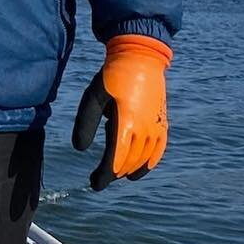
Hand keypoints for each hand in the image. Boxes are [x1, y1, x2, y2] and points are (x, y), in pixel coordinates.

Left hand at [72, 34, 171, 190]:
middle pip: (129, 162)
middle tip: (98, 179)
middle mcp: (144, 128)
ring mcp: (157, 126)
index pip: (115, 160)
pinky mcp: (163, 123)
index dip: (104, 176)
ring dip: (129, 170)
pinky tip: (140, 169)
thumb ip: (86, 124)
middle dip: (113, 174)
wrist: (140, 59)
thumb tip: (80, 149)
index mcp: (126, 123)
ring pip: (144, 159)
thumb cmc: (111, 77)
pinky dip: (149, 163)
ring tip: (115, 174)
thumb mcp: (92, 98)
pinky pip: (159, 150)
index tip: (94, 185)